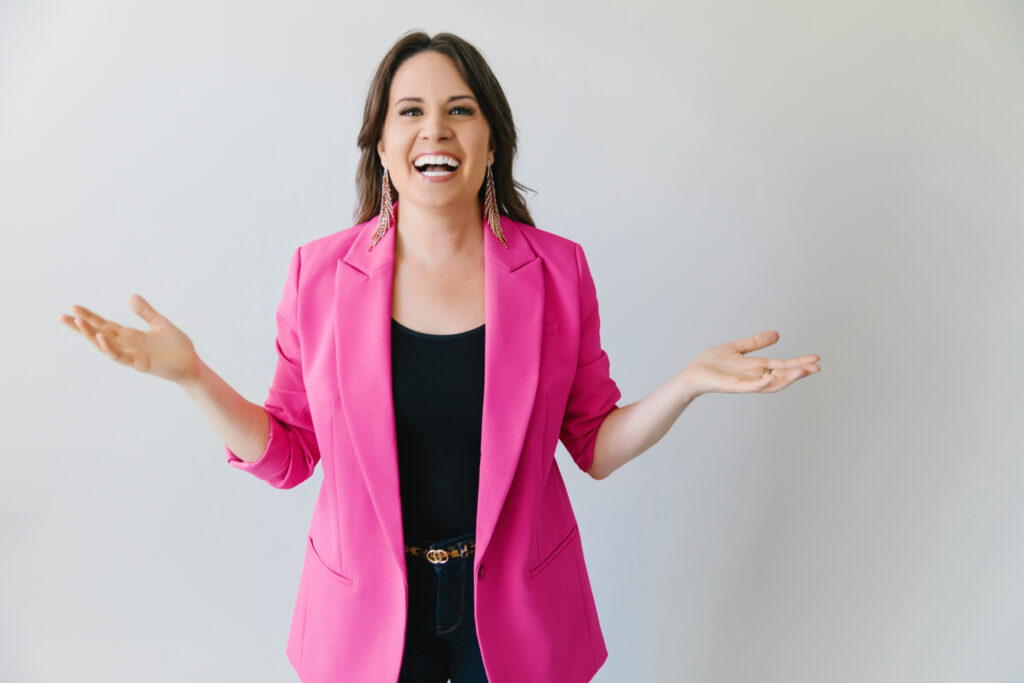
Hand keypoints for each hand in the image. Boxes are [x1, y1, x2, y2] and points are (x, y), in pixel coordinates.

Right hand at [58, 294, 199, 383]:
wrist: (191, 364)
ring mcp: (131, 355)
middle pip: (98, 334)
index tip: (73, 308)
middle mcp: (127, 345)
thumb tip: (130, 297)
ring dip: (91, 335)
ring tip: (78, 323)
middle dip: (80, 327)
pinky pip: (120, 356)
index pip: (104, 324)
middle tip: (62, 317)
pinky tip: (100, 337)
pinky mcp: (140, 364)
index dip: (89, 317)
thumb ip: (146, 312)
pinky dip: (109, 347)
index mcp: (130, 335)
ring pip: (105, 346)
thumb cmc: (177, 346)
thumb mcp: (160, 323)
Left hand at [682, 330, 819, 395]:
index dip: (799, 363)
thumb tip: (777, 334)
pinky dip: (763, 382)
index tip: (815, 359)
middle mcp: (754, 376)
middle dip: (799, 372)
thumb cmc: (712, 363)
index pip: (782, 365)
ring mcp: (746, 383)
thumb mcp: (738, 348)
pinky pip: (751, 386)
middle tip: (817, 367)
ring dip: (787, 378)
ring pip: (771, 383)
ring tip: (803, 372)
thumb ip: (756, 342)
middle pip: (782, 375)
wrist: (693, 373)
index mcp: (756, 367)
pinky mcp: (734, 386)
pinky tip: (773, 376)